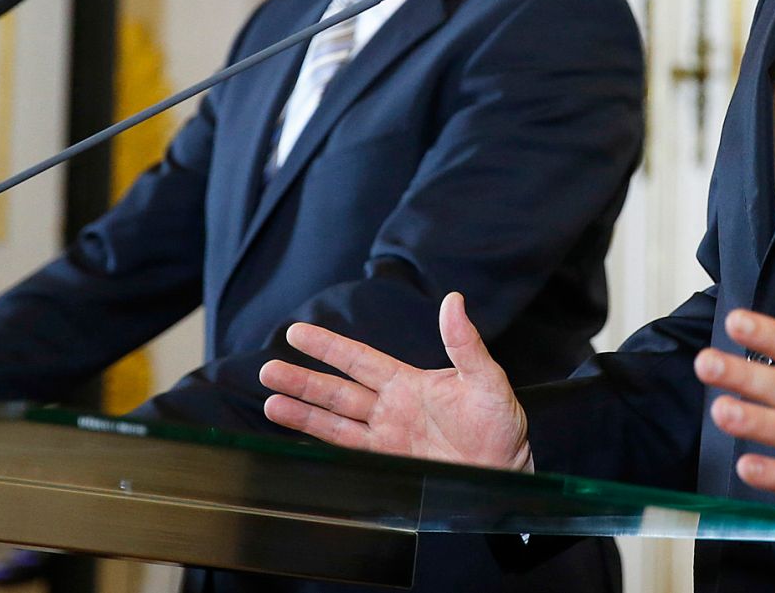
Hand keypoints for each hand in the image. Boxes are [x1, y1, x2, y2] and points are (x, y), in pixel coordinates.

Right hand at [260, 291, 533, 471]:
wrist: (507, 474)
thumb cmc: (501, 426)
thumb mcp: (487, 380)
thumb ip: (464, 344)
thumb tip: (453, 300)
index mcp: (409, 382)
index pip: (359, 359)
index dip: (328, 347)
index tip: (297, 333)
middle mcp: (391, 407)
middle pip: (337, 390)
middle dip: (302, 379)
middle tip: (267, 369)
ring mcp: (387, 437)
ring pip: (334, 420)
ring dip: (302, 411)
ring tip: (270, 400)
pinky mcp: (388, 464)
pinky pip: (348, 450)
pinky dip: (321, 444)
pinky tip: (296, 438)